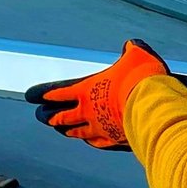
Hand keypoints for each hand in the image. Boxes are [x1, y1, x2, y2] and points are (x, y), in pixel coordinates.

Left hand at [26, 40, 169, 150]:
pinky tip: (89, 141)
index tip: (32, 96)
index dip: (46, 94)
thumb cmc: (142, 79)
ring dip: (67, 130)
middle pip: (63, 116)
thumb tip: (131, 45)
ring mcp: (100, 128)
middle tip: (41, 116)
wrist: (154, 108)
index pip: (60, 92)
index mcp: (88, 90)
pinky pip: (97, 142)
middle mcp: (89, 111)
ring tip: (61, 130)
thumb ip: (132, 50)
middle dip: (51, 116)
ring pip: (77, 131)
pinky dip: (91, 140)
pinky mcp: (114, 140)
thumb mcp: (137, 54)